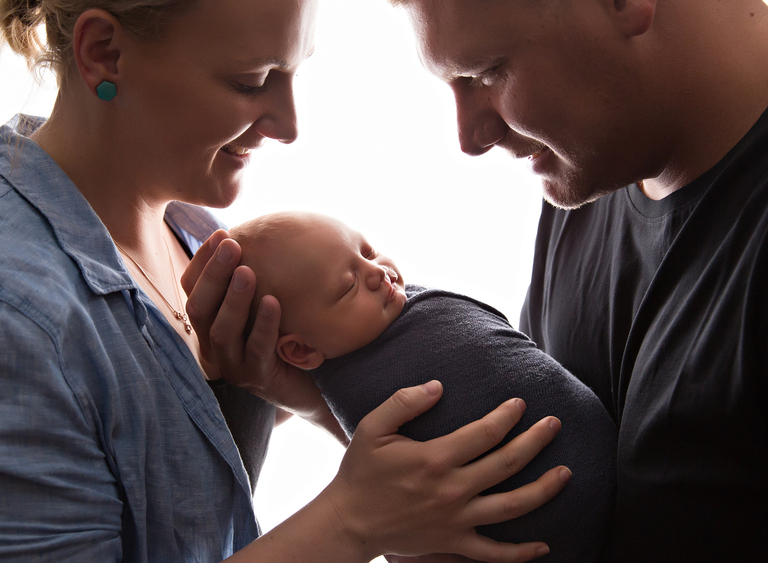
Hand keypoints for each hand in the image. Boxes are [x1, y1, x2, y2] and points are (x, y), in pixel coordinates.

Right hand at [181, 231, 343, 439]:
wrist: (312, 384)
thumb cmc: (286, 337)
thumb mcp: (266, 304)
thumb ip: (254, 279)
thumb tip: (259, 232)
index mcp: (210, 324)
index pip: (192, 289)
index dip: (203, 262)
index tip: (221, 234)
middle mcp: (213, 346)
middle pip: (199, 308)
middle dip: (214, 274)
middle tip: (232, 245)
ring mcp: (233, 365)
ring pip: (221, 330)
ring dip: (234, 298)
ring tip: (247, 271)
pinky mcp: (257, 378)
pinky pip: (257, 349)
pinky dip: (263, 324)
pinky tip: (273, 302)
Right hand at [319, 381, 569, 562]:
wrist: (350, 521)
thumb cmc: (361, 472)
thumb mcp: (372, 428)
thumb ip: (404, 402)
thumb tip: (437, 386)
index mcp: (436, 459)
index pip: (485, 432)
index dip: (508, 415)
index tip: (520, 403)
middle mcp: (453, 489)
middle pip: (508, 463)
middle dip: (536, 441)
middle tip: (554, 424)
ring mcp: (457, 520)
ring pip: (512, 506)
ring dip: (543, 488)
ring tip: (566, 472)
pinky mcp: (454, 543)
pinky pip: (494, 552)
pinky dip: (521, 552)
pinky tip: (544, 544)